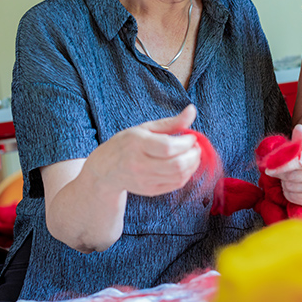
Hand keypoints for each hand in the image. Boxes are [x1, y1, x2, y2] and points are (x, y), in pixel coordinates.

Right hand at [87, 104, 201, 196]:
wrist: (105, 170)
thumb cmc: (127, 144)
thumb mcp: (146, 128)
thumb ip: (171, 122)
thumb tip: (192, 110)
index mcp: (137, 144)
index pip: (167, 147)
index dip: (186, 142)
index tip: (191, 136)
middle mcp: (139, 165)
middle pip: (176, 165)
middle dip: (194, 155)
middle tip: (195, 146)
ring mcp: (145, 180)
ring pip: (179, 177)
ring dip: (193, 165)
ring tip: (192, 154)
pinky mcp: (150, 191)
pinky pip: (176, 184)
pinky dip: (187, 174)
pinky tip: (185, 165)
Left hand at [264, 125, 301, 207]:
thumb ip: (299, 139)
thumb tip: (299, 128)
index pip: (300, 161)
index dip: (282, 166)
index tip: (269, 169)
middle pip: (294, 177)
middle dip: (281, 176)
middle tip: (278, 173)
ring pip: (293, 188)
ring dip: (285, 185)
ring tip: (287, 179)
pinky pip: (296, 198)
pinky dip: (289, 194)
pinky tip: (291, 188)